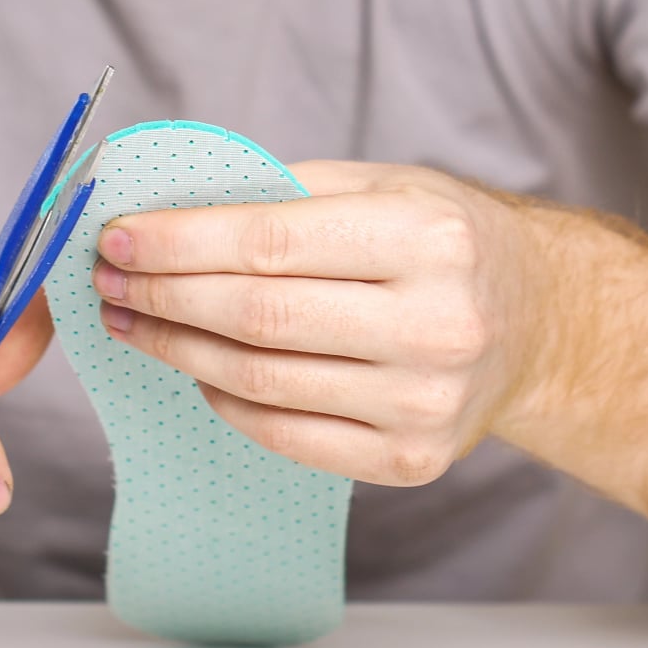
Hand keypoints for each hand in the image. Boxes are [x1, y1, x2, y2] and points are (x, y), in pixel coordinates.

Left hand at [91, 162, 541, 485]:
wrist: (539, 322)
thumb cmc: (444, 243)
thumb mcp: (385, 187)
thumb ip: (284, 196)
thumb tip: (162, 215)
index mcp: (428, 237)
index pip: (269, 242)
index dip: (179, 244)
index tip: (117, 238)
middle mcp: (436, 323)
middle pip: (258, 316)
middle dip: (164, 297)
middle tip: (108, 282)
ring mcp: (426, 402)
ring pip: (262, 380)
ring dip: (179, 350)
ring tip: (135, 322)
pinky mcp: (412, 460)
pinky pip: (286, 434)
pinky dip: (226, 400)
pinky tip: (197, 369)